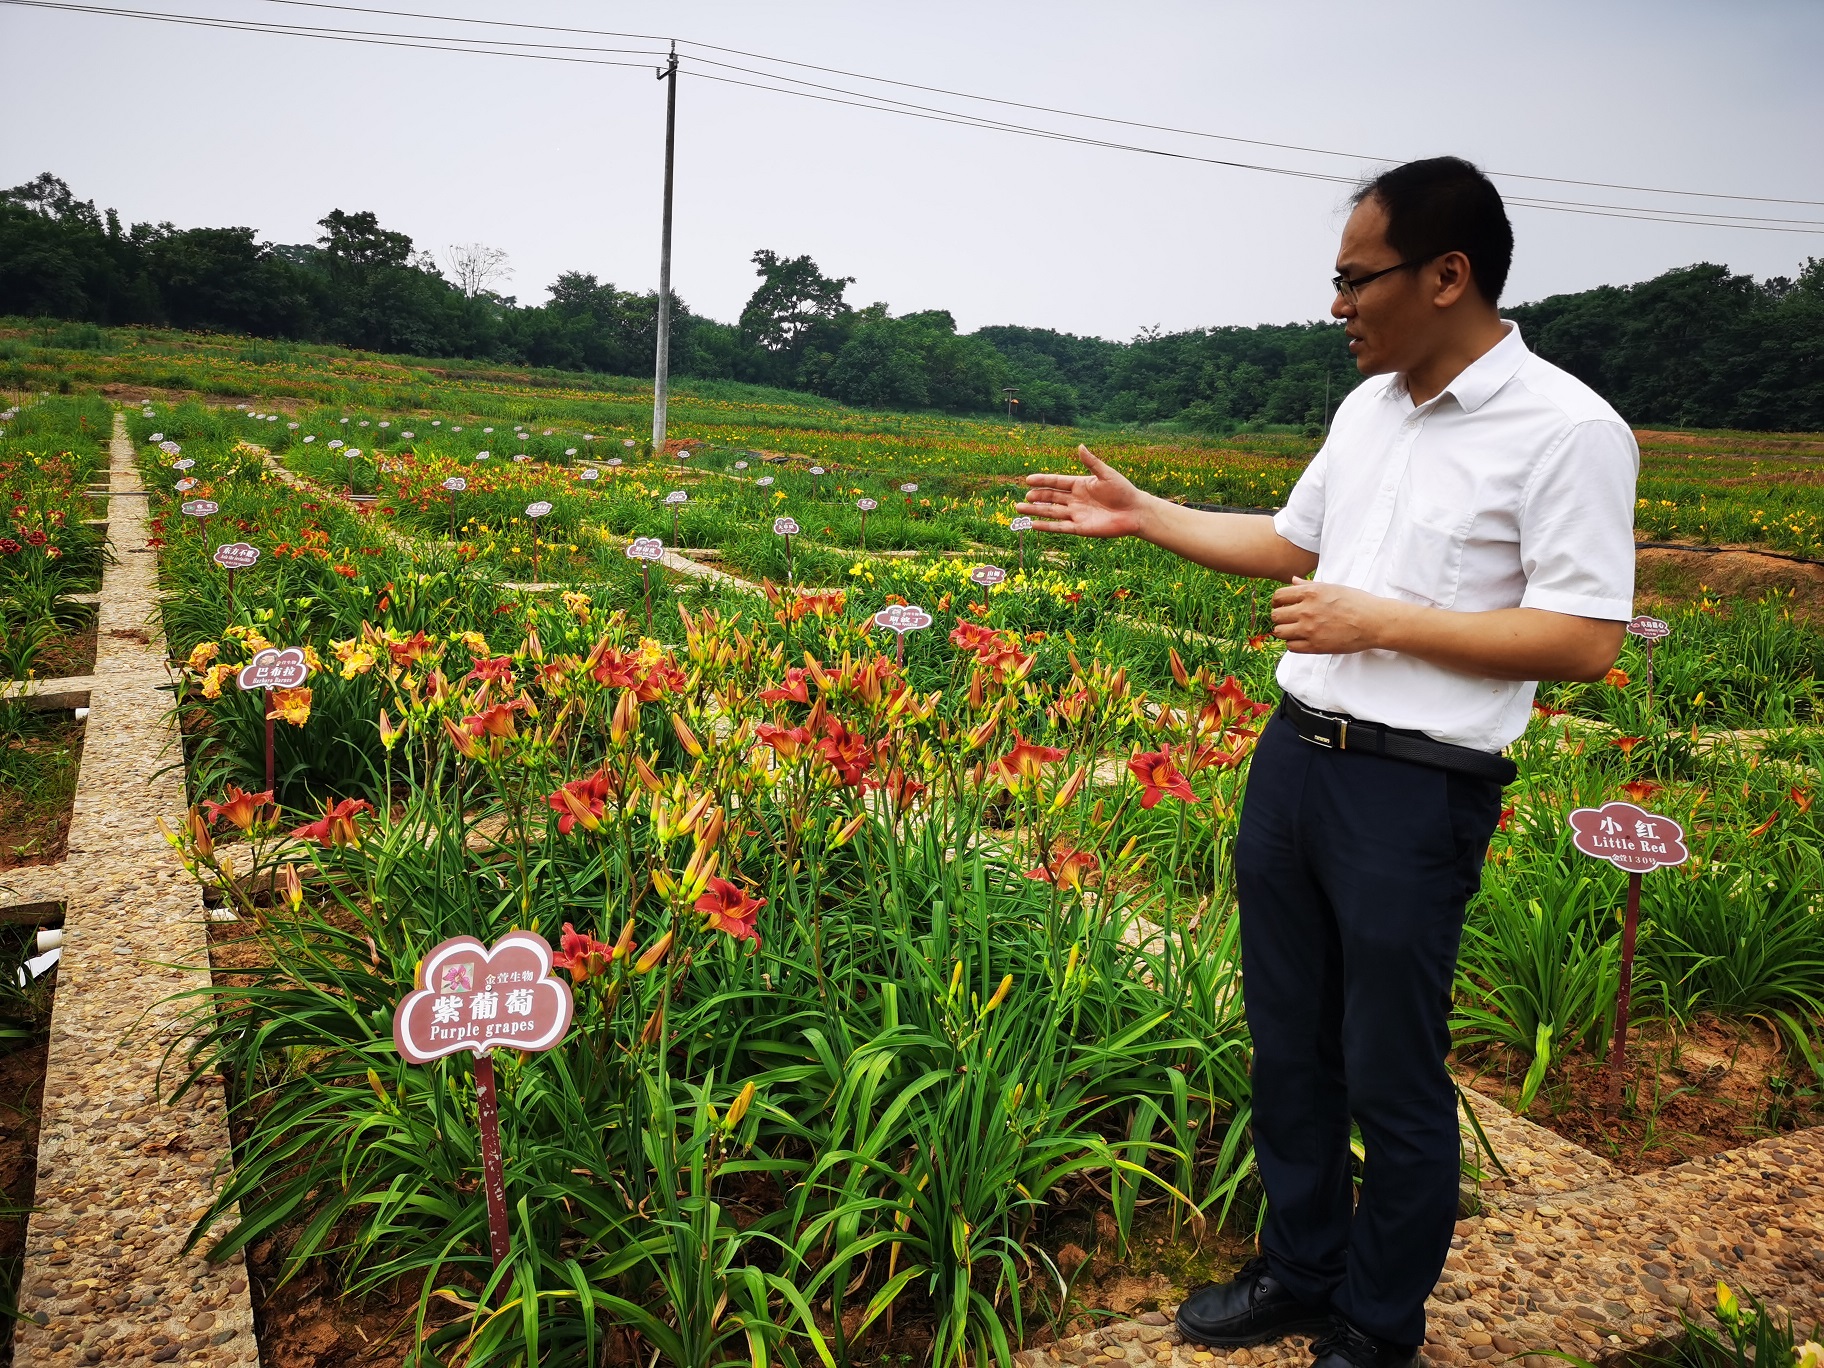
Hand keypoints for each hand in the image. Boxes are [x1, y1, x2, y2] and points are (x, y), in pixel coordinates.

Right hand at [1017, 445, 1147, 538]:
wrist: (1135, 512)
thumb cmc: (1124, 491)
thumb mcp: (1106, 474)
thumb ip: (1091, 463)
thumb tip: (1080, 446)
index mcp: (1080, 484)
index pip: (1057, 482)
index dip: (1043, 481)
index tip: (1028, 479)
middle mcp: (1075, 499)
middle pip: (1051, 497)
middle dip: (1036, 497)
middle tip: (1024, 496)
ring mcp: (1076, 514)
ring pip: (1051, 512)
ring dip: (1035, 511)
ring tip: (1019, 508)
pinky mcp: (1079, 528)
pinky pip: (1059, 527)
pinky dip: (1045, 526)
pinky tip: (1032, 525)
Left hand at [1270, 578, 1401, 654]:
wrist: (1374, 622)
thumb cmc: (1357, 602)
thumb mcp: (1333, 587)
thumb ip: (1309, 585)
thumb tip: (1293, 580)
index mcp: (1311, 593)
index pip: (1279, 596)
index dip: (1278, 601)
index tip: (1282, 605)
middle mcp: (1306, 610)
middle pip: (1275, 615)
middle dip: (1280, 616)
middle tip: (1288, 619)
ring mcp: (1309, 629)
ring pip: (1280, 632)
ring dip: (1285, 631)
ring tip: (1295, 630)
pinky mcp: (1315, 646)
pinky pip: (1291, 647)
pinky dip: (1293, 643)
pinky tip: (1302, 639)